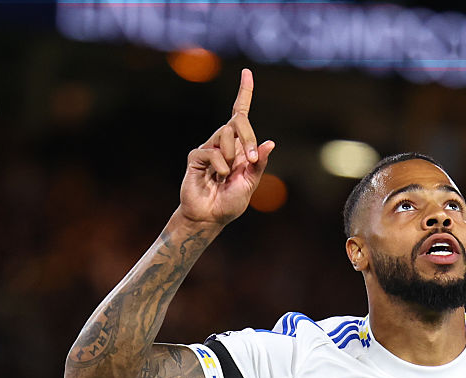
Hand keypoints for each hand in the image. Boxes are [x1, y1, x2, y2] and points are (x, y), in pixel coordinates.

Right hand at [178, 68, 275, 228]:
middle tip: (250, 159)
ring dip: (232, 156)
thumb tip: (269, 143)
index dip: (244, 93)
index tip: (247, 72)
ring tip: (228, 175)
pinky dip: (220, 166)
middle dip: (248, 137)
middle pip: (237, 122)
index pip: (240, 114)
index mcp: (239, 147)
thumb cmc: (231, 201)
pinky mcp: (196, 156)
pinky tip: (218, 177)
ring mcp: (209, 148)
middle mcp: (223, 143)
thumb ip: (258, 163)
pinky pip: (211, 152)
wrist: (210, 217)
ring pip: (225, 135)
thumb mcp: (251, 183)